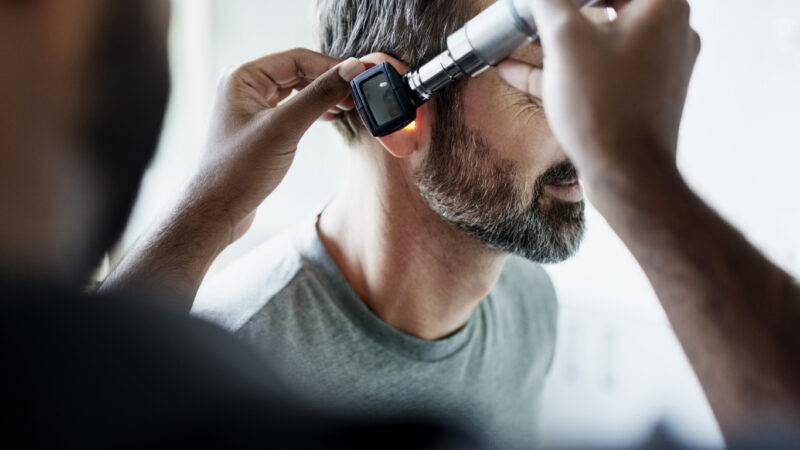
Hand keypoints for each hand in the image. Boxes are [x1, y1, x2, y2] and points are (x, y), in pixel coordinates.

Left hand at [188, 48, 365, 244]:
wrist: (217, 211)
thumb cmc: (240, 170)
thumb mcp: (285, 128)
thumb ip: (319, 95)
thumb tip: (352, 69)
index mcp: (243, 77)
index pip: (297, 58)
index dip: (331, 66)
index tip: (360, 76)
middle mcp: (245, 87)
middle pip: (298, 71)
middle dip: (330, 80)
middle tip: (359, 93)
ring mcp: (251, 107)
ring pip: (297, 90)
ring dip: (324, 95)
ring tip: (350, 105)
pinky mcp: (260, 128)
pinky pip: (292, 109)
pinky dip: (313, 110)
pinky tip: (331, 117)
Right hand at [498, 0, 700, 185]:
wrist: (626, 175)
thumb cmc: (606, 111)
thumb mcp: (565, 42)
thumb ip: (549, 4)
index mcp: (663, 6)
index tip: (547, 1)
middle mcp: (669, 31)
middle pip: (609, 2)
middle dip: (563, 7)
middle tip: (535, 10)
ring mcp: (657, 66)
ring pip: (600, 36)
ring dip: (558, 36)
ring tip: (520, 35)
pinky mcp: (639, 94)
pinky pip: (597, 67)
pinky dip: (563, 65)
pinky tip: (517, 69)